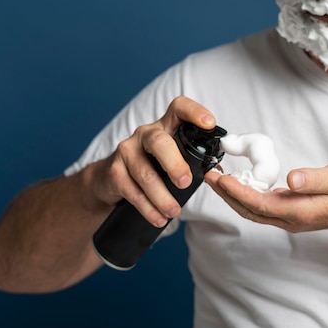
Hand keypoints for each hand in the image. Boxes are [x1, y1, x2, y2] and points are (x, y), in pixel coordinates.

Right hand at [91, 96, 215, 226]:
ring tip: (174, 212)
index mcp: (165, 127)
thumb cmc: (151, 167)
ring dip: (162, 197)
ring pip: (146, 174)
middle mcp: (144, 134)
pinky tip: (158, 218)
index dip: (194, 112)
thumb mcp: (170, 157)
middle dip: (174, 164)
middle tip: (185, 183)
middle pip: (159, 142)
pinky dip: (148, 208)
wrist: (109, 180)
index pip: (178, 108)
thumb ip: (192, 161)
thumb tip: (218, 173)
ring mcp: (127, 151)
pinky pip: (133, 192)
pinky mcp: (114, 172)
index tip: (209, 124)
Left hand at [206, 164, 327, 233]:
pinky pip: (259, 207)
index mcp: (299, 212)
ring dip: (232, 196)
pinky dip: (244, 195)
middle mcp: (289, 219)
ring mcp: (287, 218)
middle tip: (209, 176)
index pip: (260, 203)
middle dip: (227, 194)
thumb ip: (315, 179)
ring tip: (217, 179)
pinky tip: (238, 183)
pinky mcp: (287, 213)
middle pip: (249, 210)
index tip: (222, 179)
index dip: (238, 192)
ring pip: (252, 210)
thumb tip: (292, 179)